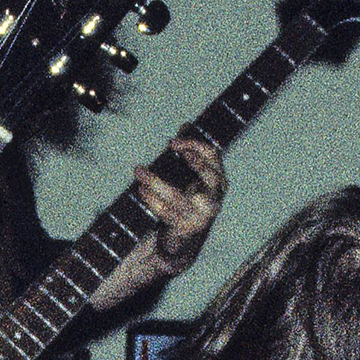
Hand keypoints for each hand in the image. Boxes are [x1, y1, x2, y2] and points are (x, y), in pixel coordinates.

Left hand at [136, 134, 226, 273]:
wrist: (189, 234)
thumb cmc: (192, 197)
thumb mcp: (195, 175)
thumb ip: (190, 151)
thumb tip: (186, 125)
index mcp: (220, 180)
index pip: (213, 155)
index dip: (194, 145)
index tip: (172, 142)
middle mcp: (215, 197)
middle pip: (205, 175)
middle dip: (191, 160)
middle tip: (168, 149)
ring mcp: (201, 214)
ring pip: (177, 196)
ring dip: (155, 182)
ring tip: (139, 171)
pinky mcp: (185, 226)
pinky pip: (166, 212)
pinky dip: (151, 200)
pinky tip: (141, 189)